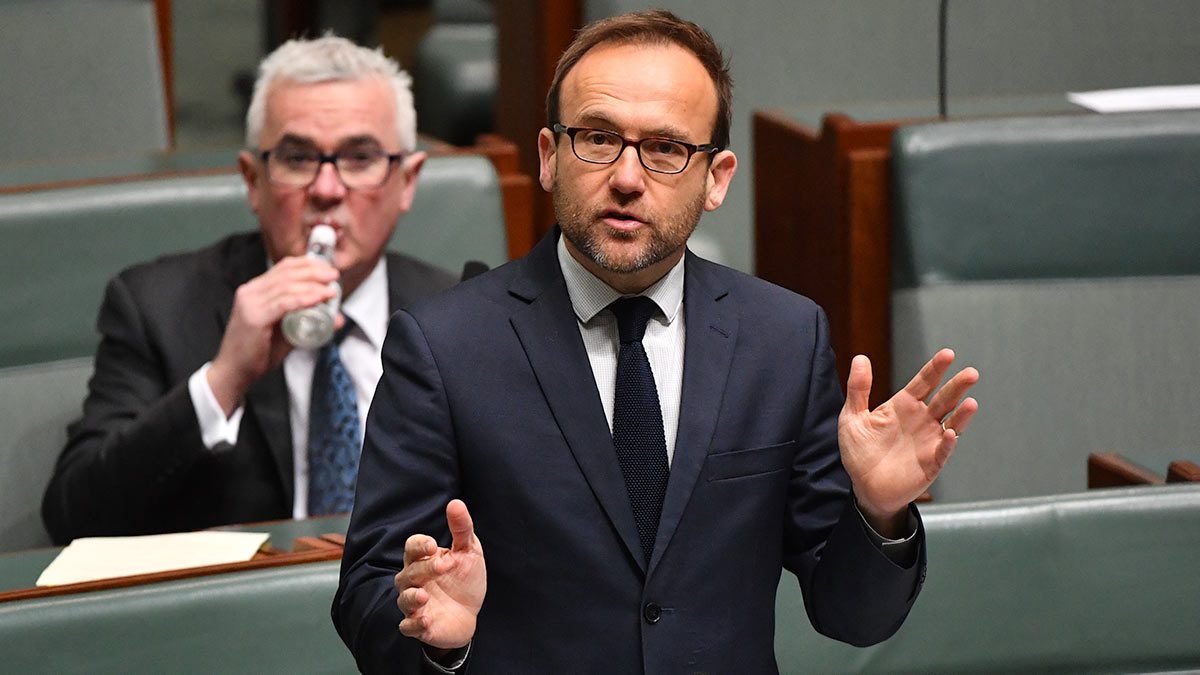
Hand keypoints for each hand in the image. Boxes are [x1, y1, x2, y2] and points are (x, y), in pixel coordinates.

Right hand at [207, 255, 338, 414]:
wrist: (235, 372)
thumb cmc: (258, 353)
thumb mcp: (288, 331)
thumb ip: (309, 322)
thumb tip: (336, 319)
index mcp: (256, 290)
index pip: (283, 267)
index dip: (308, 265)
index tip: (328, 269)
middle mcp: (251, 291)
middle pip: (287, 273)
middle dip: (314, 271)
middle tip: (333, 276)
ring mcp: (250, 302)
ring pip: (287, 286)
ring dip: (312, 286)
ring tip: (330, 291)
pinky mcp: (254, 317)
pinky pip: (284, 303)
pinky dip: (304, 299)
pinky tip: (318, 299)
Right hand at [395, 499, 485, 650]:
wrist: (469, 614)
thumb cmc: (464, 579)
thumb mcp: (468, 551)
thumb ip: (462, 529)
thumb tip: (456, 503)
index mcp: (423, 560)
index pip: (412, 547)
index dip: (419, 546)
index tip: (433, 545)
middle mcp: (414, 581)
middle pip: (409, 572)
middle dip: (424, 569)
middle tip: (444, 567)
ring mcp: (415, 605)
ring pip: (404, 599)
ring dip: (411, 597)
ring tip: (423, 596)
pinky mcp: (420, 627)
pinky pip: (409, 627)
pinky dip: (414, 624)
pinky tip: (425, 619)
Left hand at [837, 349, 978, 529]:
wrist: (863, 487)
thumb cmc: (860, 452)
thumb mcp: (852, 418)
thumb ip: (858, 389)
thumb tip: (860, 358)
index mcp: (904, 406)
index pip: (924, 382)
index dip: (935, 369)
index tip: (948, 354)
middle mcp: (921, 420)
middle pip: (943, 399)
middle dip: (957, 386)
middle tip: (971, 373)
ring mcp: (929, 441)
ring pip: (951, 423)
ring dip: (962, 414)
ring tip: (971, 402)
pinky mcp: (930, 463)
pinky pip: (942, 451)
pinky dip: (948, 443)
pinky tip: (951, 433)